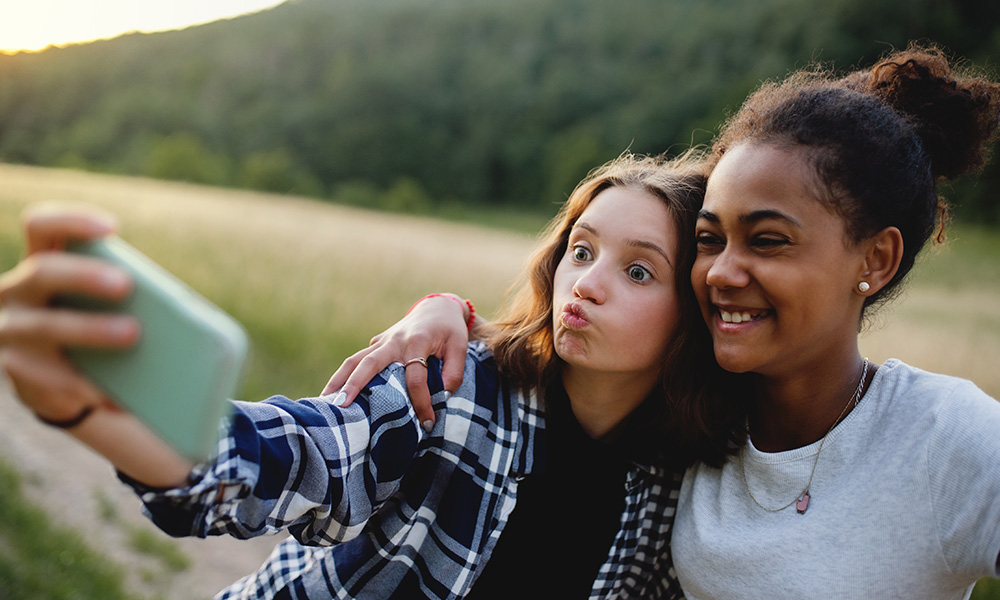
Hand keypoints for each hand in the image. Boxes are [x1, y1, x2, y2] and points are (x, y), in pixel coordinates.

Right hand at [0, 205, 138, 424]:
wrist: (53, 379)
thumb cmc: (88, 324)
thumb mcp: (97, 304)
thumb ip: (118, 294)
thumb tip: (175, 308)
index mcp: (40, 263)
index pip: (41, 226)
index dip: (71, 221)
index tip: (112, 228)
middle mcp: (16, 291)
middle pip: (42, 271)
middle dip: (84, 275)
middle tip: (126, 284)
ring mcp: (9, 330)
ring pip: (44, 325)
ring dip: (90, 328)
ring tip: (132, 333)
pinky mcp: (15, 369)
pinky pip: (51, 375)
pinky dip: (88, 384)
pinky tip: (117, 393)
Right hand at [322, 294, 470, 430]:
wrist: (437, 308)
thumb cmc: (450, 330)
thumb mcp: (460, 347)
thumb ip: (454, 373)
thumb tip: (442, 397)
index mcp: (417, 342)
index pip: (415, 377)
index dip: (421, 402)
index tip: (428, 422)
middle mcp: (394, 341)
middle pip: (368, 363)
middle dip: (354, 385)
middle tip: (341, 407)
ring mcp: (381, 342)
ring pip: (354, 360)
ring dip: (338, 380)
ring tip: (325, 402)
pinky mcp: (376, 345)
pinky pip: (358, 361)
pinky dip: (345, 377)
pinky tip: (335, 395)